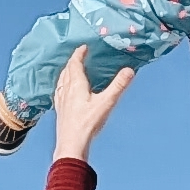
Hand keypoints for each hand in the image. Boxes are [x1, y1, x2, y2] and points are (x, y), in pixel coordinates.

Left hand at [52, 44, 135, 161]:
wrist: (71, 143)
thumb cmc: (88, 123)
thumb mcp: (106, 103)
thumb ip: (118, 86)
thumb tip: (130, 70)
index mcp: (76, 85)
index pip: (75, 63)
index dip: (79, 54)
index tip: (84, 47)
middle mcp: (66, 90)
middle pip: (67, 70)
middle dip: (73, 61)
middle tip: (79, 56)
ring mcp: (61, 100)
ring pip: (62, 80)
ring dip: (67, 71)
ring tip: (72, 69)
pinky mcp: (60, 109)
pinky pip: (59, 91)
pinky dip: (63, 84)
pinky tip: (64, 90)